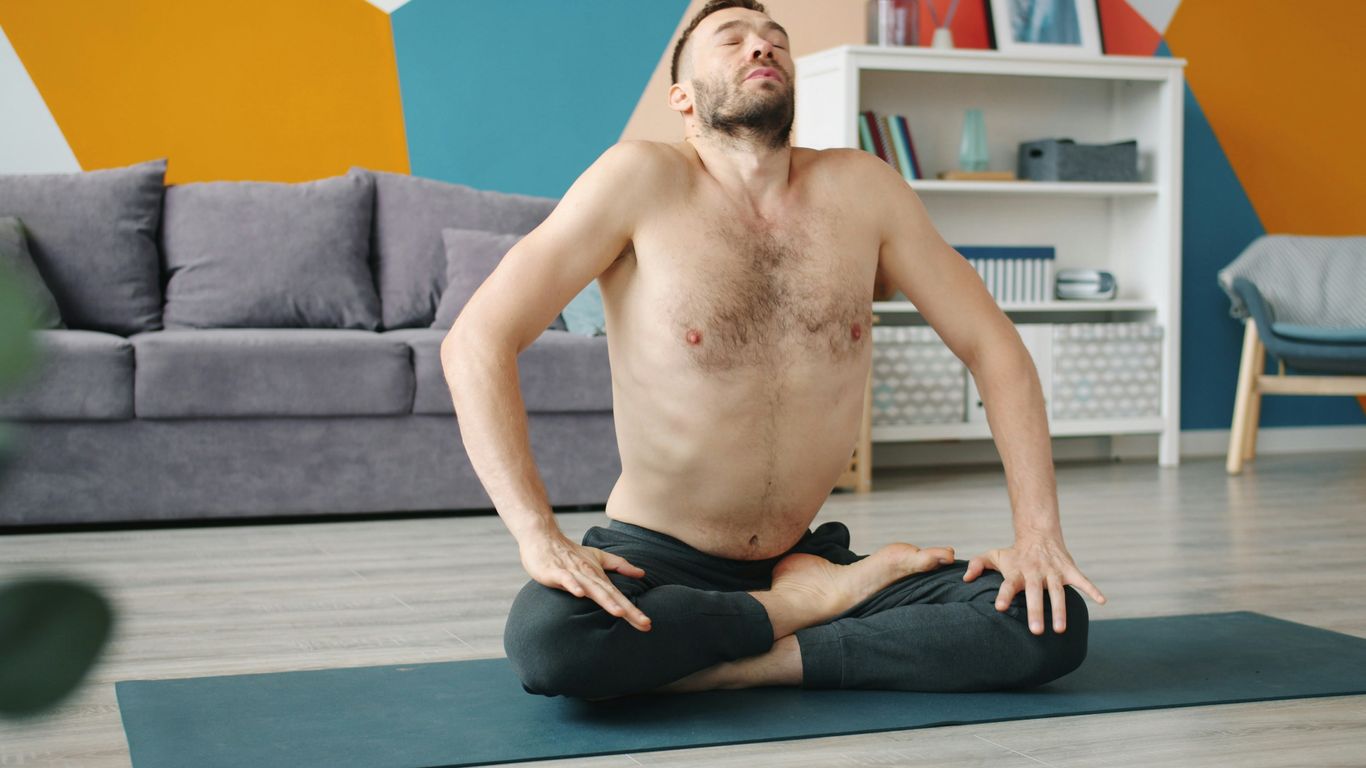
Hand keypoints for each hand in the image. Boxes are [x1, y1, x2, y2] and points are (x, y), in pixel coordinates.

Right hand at [519, 532, 652, 630]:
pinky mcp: (556, 572)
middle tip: (644, 623)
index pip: (619, 596)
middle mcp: (590, 576)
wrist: (543, 538)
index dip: (634, 610)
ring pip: (592, 588)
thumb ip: (619, 565)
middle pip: (611, 595)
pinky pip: (566, 579)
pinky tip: (580, 594)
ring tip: (620, 613)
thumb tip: (642, 573)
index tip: (648, 624)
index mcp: (599, 576)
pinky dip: (573, 586)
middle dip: (628, 610)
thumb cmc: (570, 552)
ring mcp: (573, 573)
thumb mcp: (598, 558)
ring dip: (606, 600)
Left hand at [962, 537, 1104, 635]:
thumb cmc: (1015, 552)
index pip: (1008, 585)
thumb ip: (978, 565)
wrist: (1038, 534)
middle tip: (1036, 631)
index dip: (1004, 595)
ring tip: (1061, 630)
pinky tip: (1102, 601)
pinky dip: (1092, 589)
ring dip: (1060, 609)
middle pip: (1035, 593)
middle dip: (1036, 611)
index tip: (999, 608)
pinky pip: (1082, 580)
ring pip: (1058, 592)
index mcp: (1016, 572)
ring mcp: (1053, 571)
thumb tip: (964, 579)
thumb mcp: (994, 555)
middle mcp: (1035, 572)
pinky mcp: (1069, 569)